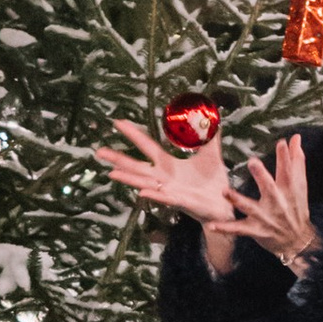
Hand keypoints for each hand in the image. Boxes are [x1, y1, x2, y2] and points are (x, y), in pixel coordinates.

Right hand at [94, 119, 235, 224]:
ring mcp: (169, 191)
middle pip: (136, 166)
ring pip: (144, 183)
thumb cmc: (213, 182)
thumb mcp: (212, 156)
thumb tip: (212, 118)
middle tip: (99, 151)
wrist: (223, 203)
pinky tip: (142, 192)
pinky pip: (165, 198)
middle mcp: (163, 178)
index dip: (133, 134)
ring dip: (128, 179)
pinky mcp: (180, 201)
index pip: (146, 146)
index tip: (118, 123)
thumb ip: (210, 138)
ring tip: (112, 173)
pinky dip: (154, 195)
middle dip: (118, 159)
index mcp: (168, 165)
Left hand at [228, 136, 319, 272]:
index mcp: (287, 190)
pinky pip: (238, 229)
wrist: (297, 241)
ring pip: (249, 207)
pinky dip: (225, 228)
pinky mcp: (255, 230)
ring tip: (224, 191)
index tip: (281, 142)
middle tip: (252, 161)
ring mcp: (265, 217)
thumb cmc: (296, 208)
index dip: (285, 158)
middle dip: (261, 176)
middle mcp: (277, 203)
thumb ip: (297, 160)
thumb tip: (296, 137)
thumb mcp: (299, 186)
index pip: (287, 171)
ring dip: (237, 199)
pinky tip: (211, 226)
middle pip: (269, 187)